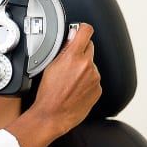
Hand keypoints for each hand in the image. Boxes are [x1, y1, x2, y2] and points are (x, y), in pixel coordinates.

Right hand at [27, 22, 100, 137]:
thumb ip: (65, 49)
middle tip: (69, 64)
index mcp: (74, 57)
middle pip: (89, 48)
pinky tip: (75, 89)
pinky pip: (94, 79)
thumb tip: (72, 37)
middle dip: (81, 52)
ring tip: (70, 82)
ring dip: (84, 69)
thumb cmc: (48, 95)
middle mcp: (87, 66)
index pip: (86, 31)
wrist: (53, 116)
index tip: (79, 32)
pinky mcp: (98, 89)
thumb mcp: (51, 66)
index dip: (82, 30)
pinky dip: (87, 82)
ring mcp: (95, 78)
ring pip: (91, 65)